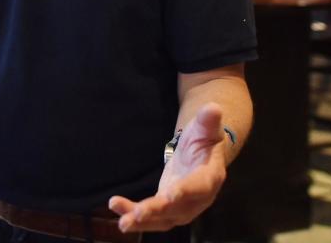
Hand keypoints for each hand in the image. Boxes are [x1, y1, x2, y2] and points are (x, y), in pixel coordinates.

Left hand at [108, 103, 227, 231]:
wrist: (201, 152)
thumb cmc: (204, 137)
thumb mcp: (205, 127)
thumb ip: (208, 120)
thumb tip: (213, 108)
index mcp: (210, 177)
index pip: (198, 187)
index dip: (185, 192)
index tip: (169, 195)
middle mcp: (198, 199)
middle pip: (178, 209)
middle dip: (157, 212)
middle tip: (137, 214)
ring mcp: (183, 207)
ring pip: (163, 219)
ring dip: (143, 222)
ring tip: (122, 222)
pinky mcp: (168, 209)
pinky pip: (152, 216)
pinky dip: (134, 214)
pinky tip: (116, 207)